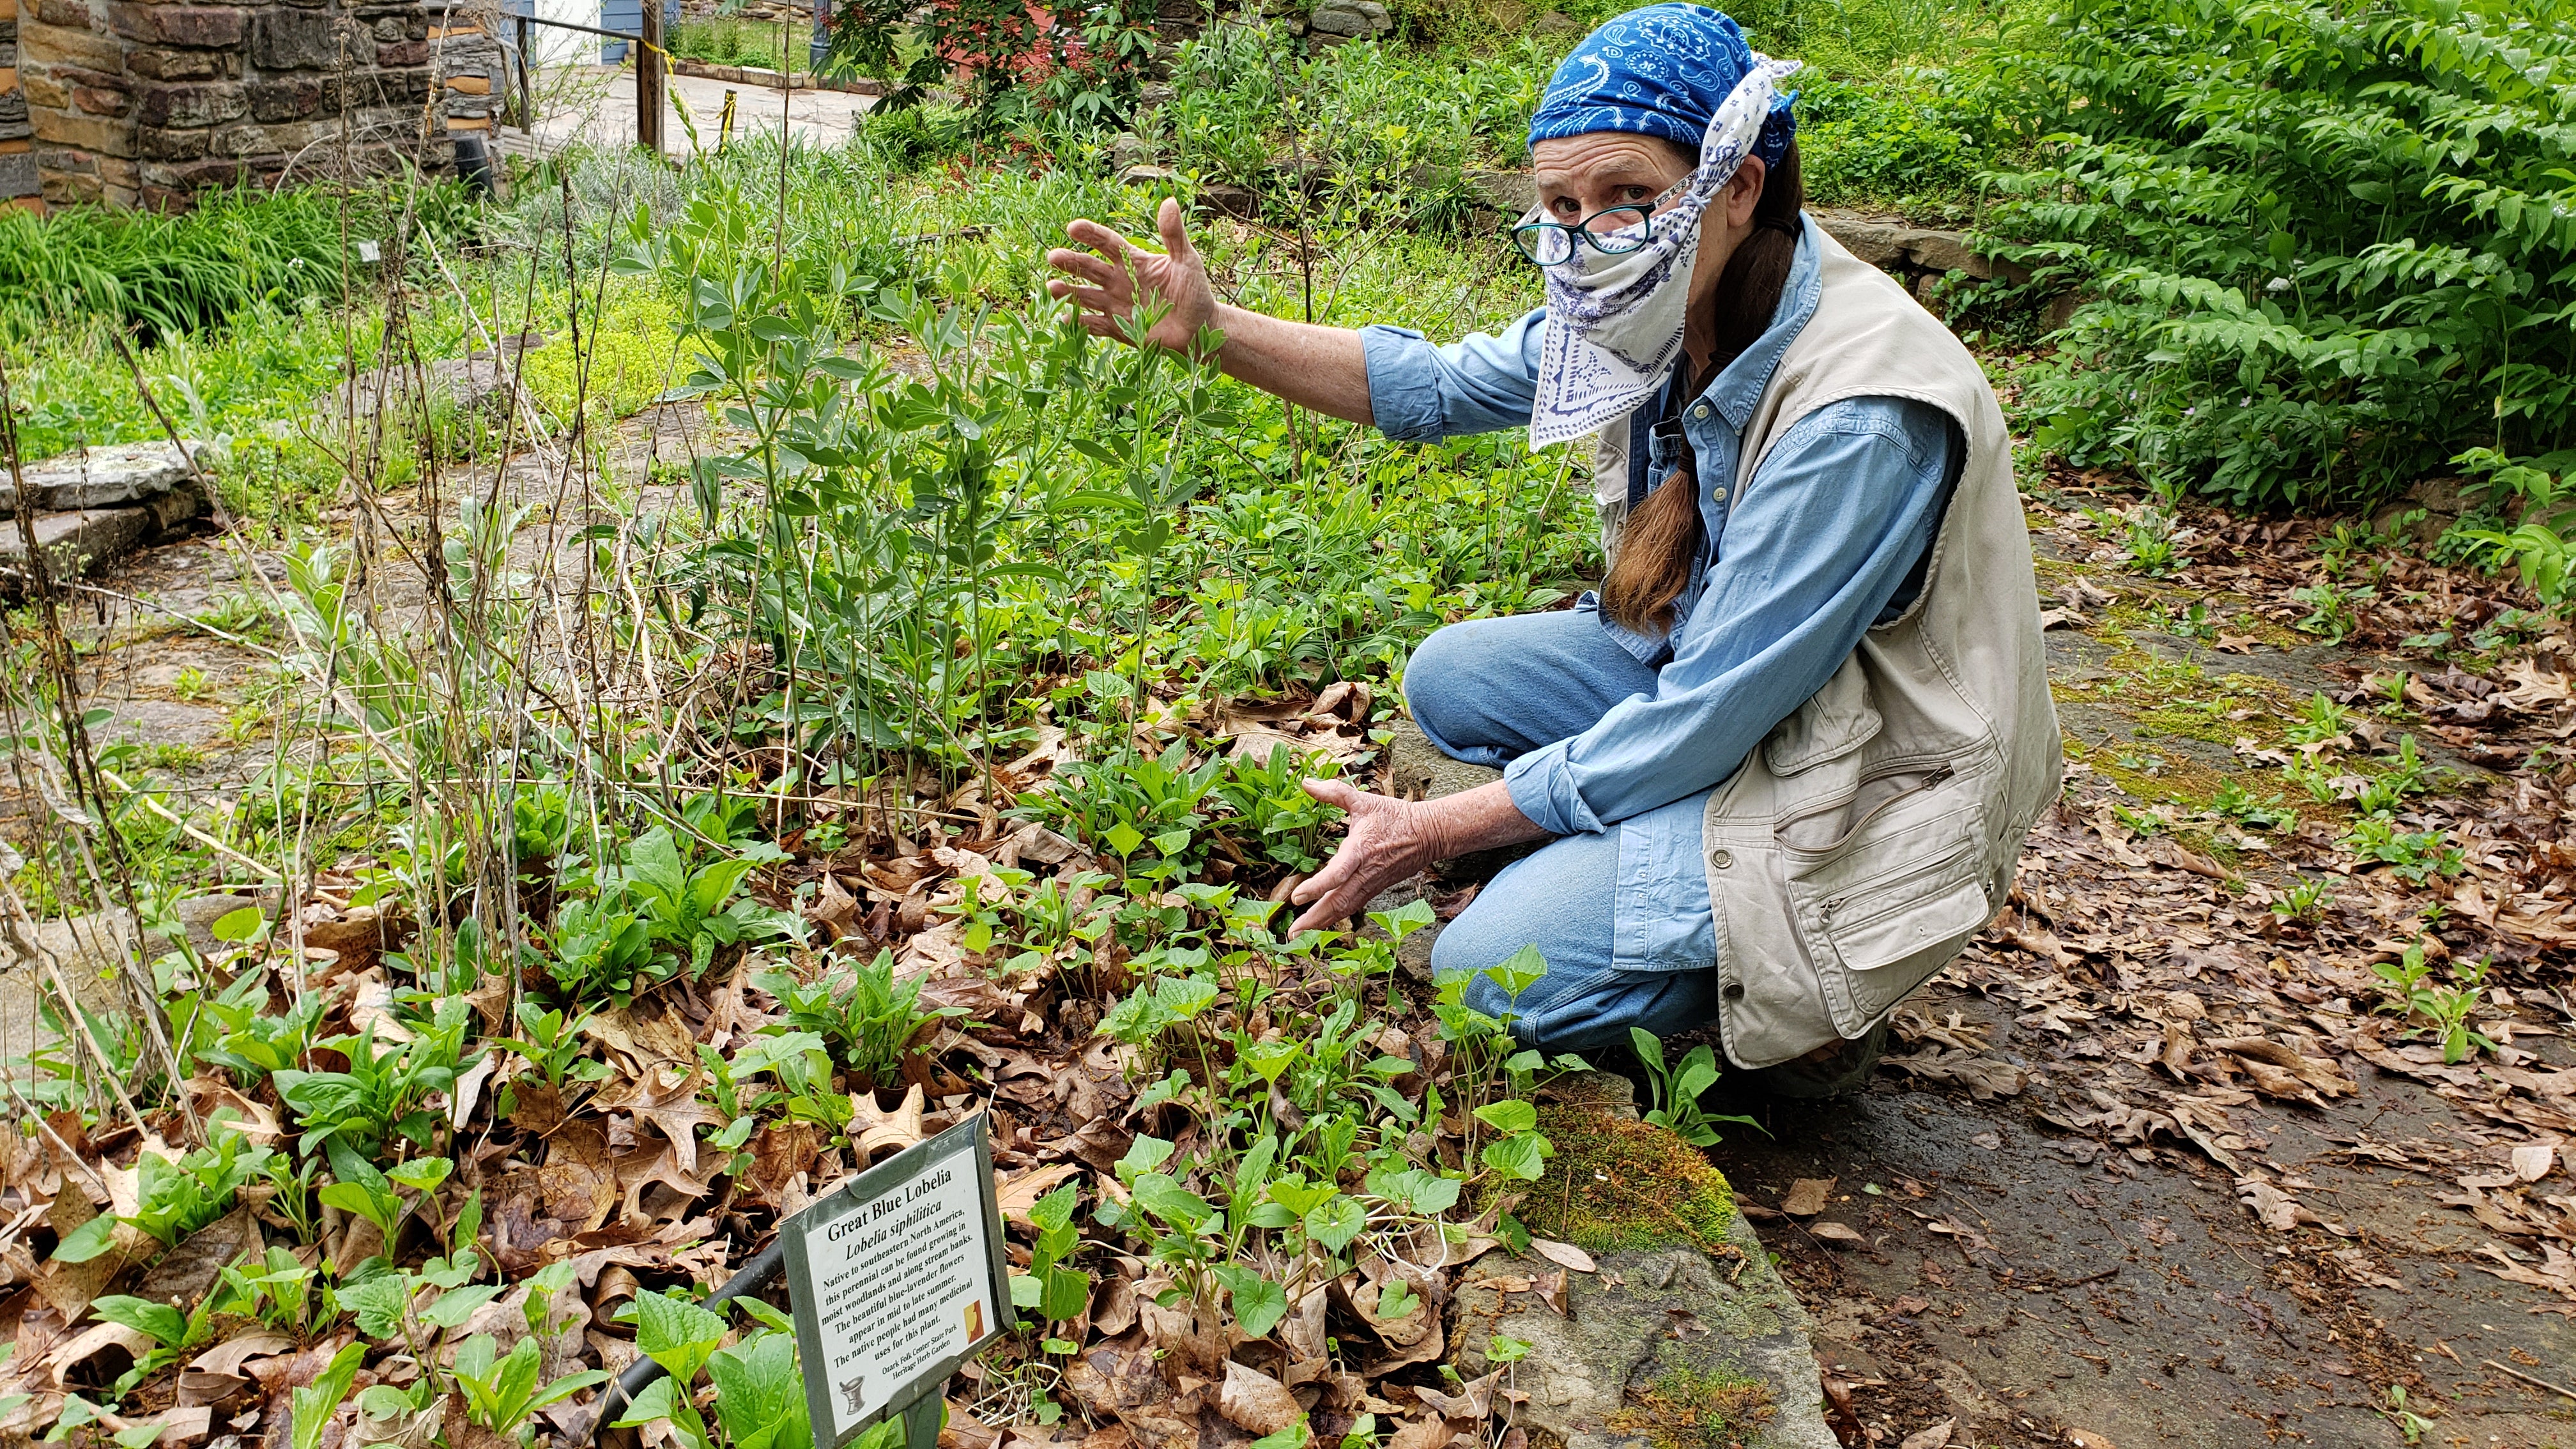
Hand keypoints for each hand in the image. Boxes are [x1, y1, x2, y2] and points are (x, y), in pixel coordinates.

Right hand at [1044, 198, 1219, 354]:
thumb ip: (1174, 235)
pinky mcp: (1118, 329)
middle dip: (1071, 262)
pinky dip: (1082, 323)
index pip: (1108, 243)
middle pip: (1090, 268)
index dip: (1091, 235)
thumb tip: (1169, 201)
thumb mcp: (1186, 260)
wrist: (1200, 328)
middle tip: (1053, 257)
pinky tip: (1066, 318)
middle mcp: (1119, 281)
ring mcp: (1116, 305)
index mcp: (1133, 261)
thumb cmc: (1194, 291)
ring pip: (1087, 295)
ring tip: (1052, 287)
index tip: (1073, 227)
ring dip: (1069, 292)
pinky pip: (1096, 325)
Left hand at [1287, 778, 1548, 935]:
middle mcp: (1365, 872)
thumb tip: (1306, 782)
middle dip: (1314, 918)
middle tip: (1292, 933)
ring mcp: (1371, 884)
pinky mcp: (1375, 889)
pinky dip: (1336, 917)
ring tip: (1300, 934)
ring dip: (1322, 922)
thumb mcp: (1365, 801)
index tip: (1296, 897)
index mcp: (1361, 850)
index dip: (1317, 887)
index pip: (1337, 873)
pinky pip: (1353, 907)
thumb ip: (1334, 793)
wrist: (1427, 835)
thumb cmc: (1395, 817)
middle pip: (1338, 902)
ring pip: (1345, 908)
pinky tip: (1321, 923)